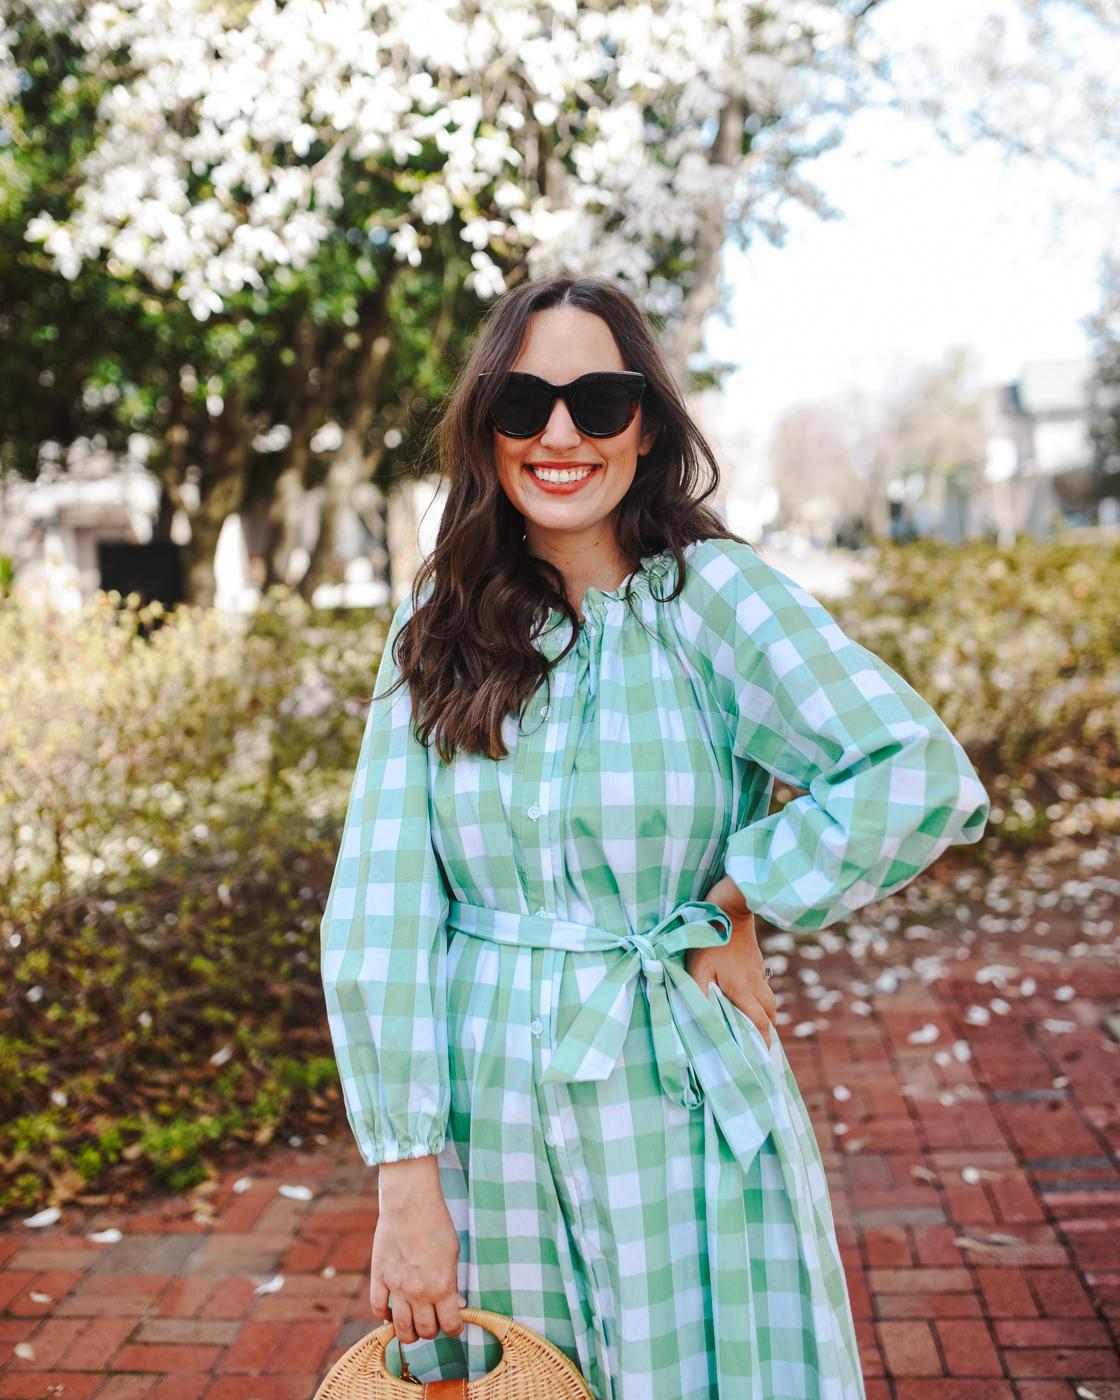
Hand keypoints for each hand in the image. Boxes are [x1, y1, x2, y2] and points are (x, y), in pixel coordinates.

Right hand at [370, 1156, 464, 1343]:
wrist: (410, 1201)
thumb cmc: (437, 1223)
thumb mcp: (453, 1253)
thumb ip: (453, 1282)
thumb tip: (456, 1305)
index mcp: (441, 1287)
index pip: (450, 1325)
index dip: (454, 1329)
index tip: (454, 1324)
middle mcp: (418, 1293)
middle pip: (424, 1331)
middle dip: (432, 1331)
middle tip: (434, 1321)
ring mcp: (396, 1286)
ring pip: (400, 1329)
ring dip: (409, 1333)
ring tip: (413, 1325)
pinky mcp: (379, 1276)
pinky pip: (377, 1308)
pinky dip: (384, 1315)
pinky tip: (391, 1311)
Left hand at [687, 874, 776, 1046]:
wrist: (730, 905)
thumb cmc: (710, 937)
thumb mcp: (696, 967)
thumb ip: (695, 992)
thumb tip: (696, 1017)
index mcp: (742, 990)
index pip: (758, 1023)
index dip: (763, 1042)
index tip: (765, 1059)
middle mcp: (754, 983)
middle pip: (769, 1013)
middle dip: (768, 1031)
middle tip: (762, 1045)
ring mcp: (756, 969)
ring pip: (768, 998)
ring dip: (765, 1014)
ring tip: (756, 1025)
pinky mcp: (754, 959)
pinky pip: (762, 984)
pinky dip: (759, 997)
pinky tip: (747, 996)